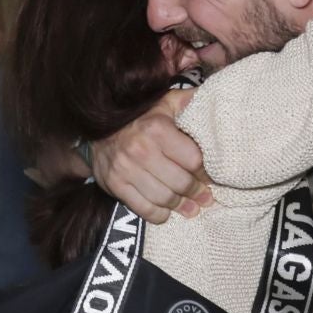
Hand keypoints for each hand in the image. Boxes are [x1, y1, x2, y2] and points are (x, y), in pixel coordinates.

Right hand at [90, 89, 210, 222]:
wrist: (97, 130)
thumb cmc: (139, 118)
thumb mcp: (163, 103)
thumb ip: (188, 101)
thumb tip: (215, 98)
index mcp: (157, 128)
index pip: (193, 160)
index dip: (205, 171)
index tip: (210, 177)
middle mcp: (141, 149)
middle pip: (180, 182)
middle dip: (196, 193)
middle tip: (205, 198)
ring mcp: (126, 169)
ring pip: (164, 198)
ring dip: (180, 206)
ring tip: (191, 208)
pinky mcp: (115, 184)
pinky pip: (143, 208)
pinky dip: (158, 215)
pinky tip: (166, 212)